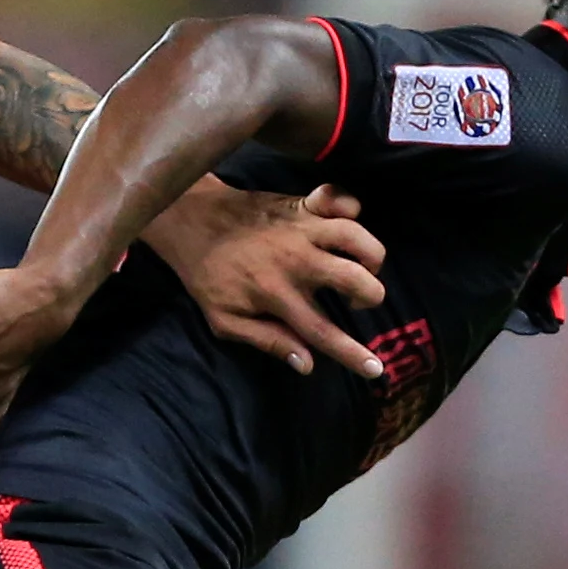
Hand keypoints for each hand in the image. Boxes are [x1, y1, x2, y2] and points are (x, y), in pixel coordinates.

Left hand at [148, 182, 387, 378]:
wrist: (192, 222)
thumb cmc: (208, 277)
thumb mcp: (226, 320)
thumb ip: (268, 341)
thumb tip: (307, 363)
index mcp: (277, 294)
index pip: (322, 331)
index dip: (352, 354)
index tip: (375, 370)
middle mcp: (297, 260)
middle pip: (355, 279)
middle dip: (371, 296)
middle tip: (354, 300)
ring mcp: (302, 228)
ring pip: (358, 237)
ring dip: (370, 255)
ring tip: (359, 266)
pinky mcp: (302, 204)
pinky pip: (340, 198)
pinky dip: (351, 206)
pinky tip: (346, 220)